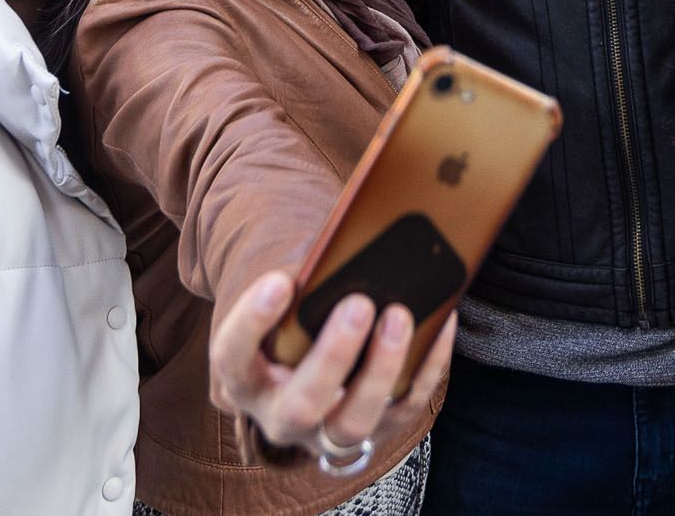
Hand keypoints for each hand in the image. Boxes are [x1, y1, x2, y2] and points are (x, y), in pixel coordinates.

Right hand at [209, 271, 454, 454]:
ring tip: (400, 315)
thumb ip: (304, 282)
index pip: (233, 356)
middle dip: (333, 355)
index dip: (252, 321)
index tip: (280, 280)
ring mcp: (327, 433)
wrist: (310, 359)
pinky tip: (441, 322)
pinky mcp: (373, 434)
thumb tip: (350, 242)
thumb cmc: (297, 316)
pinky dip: (426, 368)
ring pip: (352, 422)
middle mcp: (280, 415)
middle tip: (358, 304)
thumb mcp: (288, 301)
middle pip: (301, 405)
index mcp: (245, 376)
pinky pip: (403, 410)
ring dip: (380, 369)